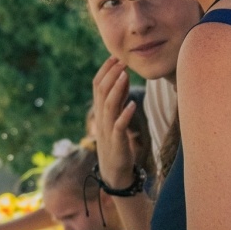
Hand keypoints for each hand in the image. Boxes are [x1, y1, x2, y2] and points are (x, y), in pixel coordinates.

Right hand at [93, 58, 136, 188]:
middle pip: (101, 92)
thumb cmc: (117, 143)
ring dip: (117, 90)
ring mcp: (107, 130)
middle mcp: (101, 119)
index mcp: (99, 112)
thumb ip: (118, 100)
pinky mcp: (117, 142)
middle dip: (111, 75)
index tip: (115, 57)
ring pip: (108, 106)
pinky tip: (133, 104)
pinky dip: (125, 114)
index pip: (97, 86)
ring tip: (125, 75)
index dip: (105, 71)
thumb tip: (123, 78)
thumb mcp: (115, 118)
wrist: (114, 172)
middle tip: (122, 60)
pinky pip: (119, 126)